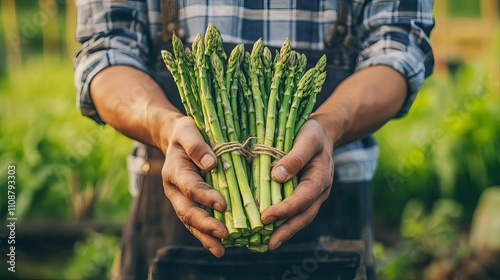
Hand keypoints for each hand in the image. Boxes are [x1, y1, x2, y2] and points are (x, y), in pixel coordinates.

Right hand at [161, 116, 228, 256]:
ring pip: (189, 221)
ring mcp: (179, 199)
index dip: (205, 196)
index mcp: (174, 171)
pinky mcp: (187, 203)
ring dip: (204, 236)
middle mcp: (174, 189)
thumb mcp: (188, 130)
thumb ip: (196, 145)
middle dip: (204, 224)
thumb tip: (211, 163)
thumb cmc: (184, 132)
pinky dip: (205, 235)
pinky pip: (194, 222)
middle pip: (187, 211)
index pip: (190, 186)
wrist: (173, 139)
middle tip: (224, 234)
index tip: (222, 205)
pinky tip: (218, 246)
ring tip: (220, 250)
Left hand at [261, 118, 334, 249]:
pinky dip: (285, 223)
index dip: (284, 209)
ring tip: (268, 244)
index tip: (265, 217)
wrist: (324, 133)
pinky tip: (271, 230)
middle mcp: (319, 191)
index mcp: (321, 178)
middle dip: (286, 231)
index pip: (302, 198)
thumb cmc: (313, 134)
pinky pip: (297, 212)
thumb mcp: (306, 139)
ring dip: (286, 232)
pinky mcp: (306, 195)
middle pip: (304, 216)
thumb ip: (294, 158)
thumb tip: (276, 177)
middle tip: (269, 244)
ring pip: (301, 218)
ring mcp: (314, 195)